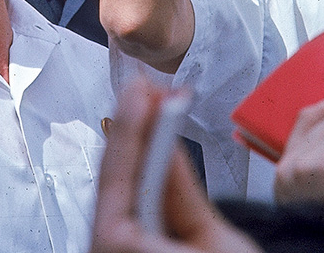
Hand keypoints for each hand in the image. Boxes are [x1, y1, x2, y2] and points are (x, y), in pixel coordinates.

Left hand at [91, 79, 261, 252]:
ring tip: (152, 108)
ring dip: (137, 148)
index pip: (119, 175)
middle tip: (146, 88)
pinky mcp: (128, 251)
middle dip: (133, 130)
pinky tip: (152, 150)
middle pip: (114, 181)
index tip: (141, 88)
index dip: (131, 125)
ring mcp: (114, 251)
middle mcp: (106, 251)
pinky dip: (141, 176)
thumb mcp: (217, 242)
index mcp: (120, 248)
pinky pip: (128, 209)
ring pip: (120, 192)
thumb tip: (168, 142)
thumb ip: (184, 193)